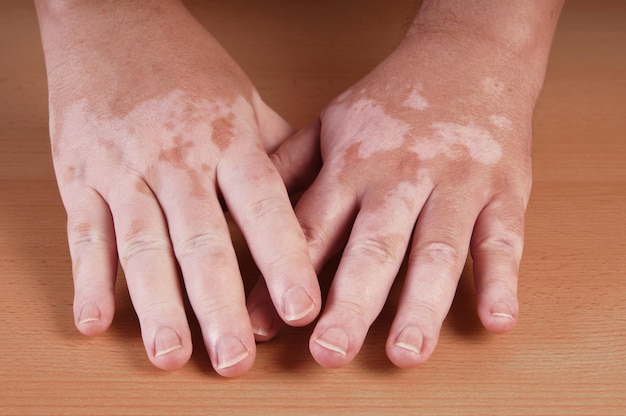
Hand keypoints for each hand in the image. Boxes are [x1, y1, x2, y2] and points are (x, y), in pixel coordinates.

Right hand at [36, 0, 320, 375]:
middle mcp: (178, 157)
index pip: (261, 204)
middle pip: (201, 239)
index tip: (302, 308)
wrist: (110, 18)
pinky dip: (87, 280)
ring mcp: (123, 167)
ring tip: (171, 354)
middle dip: (219, 304)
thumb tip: (316, 202)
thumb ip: (278, 152)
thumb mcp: (245, 99)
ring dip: (155, 305)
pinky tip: (95, 322)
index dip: (283, 257)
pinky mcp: (79, 174)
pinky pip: (83, 232)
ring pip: (141, 244)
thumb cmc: (186, 65)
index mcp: (228, 138)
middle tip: (234, 360)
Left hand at [249, 6, 558, 367]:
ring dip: (421, 305)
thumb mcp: (329, 123)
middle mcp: (400, 178)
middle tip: (330, 353)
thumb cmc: (393, 101)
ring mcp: (456, 184)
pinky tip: (497, 319)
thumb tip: (240, 218)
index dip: (284, 278)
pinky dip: (501, 280)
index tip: (262, 326)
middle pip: (373, 247)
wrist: (469, 57)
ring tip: (406, 353)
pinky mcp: (504, 190)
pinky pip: (503, 239)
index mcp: (351, 164)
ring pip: (437, 250)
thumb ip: (290, 170)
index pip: (311, 228)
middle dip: (350, 303)